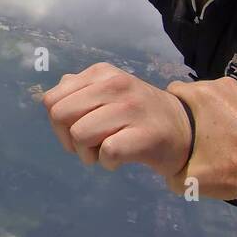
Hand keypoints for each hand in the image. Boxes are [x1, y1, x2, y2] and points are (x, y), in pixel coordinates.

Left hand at [41, 62, 192, 176]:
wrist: (185, 129)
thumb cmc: (136, 113)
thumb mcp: (106, 92)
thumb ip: (76, 91)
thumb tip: (51, 100)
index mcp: (100, 73)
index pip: (51, 100)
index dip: (57, 123)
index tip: (75, 130)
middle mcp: (115, 85)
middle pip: (60, 116)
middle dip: (67, 138)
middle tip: (88, 145)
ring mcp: (132, 108)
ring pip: (79, 134)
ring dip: (86, 153)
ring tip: (104, 152)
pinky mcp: (146, 135)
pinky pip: (106, 152)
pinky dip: (107, 162)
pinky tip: (119, 159)